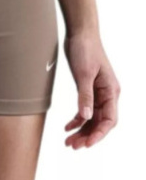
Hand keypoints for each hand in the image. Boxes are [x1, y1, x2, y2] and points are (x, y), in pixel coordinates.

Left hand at [63, 33, 119, 148]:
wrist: (80, 33)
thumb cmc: (85, 50)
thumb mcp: (83, 74)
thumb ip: (85, 96)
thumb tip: (85, 117)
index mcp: (111, 91)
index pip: (109, 120)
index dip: (99, 134)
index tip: (86, 144)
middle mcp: (107, 94)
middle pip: (99, 122)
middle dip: (87, 135)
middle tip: (72, 146)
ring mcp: (98, 92)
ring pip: (91, 118)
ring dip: (81, 130)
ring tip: (68, 141)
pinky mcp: (87, 88)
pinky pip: (84, 109)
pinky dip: (76, 119)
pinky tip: (66, 127)